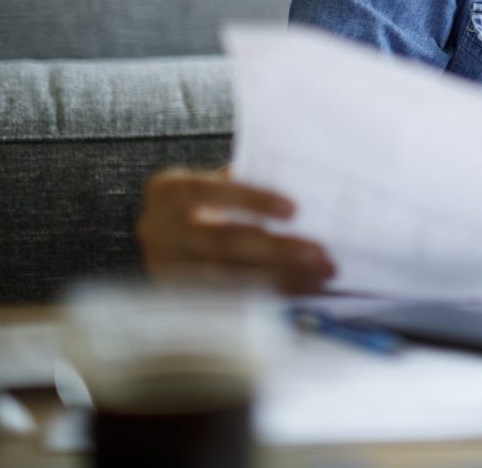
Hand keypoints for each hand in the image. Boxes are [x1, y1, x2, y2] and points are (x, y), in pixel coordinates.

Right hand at [137, 167, 335, 294]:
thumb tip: (301, 187)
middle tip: (320, 253)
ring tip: (322, 274)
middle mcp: (159, 231)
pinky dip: (272, 294)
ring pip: (230, 277)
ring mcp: (167, 269)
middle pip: (222, 243)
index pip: (208, 191)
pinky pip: (234, 299)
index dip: (250, 199)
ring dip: (282, 277)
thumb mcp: (218, 181)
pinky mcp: (182, 298)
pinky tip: (304, 289)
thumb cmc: (208, 200)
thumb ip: (249, 181)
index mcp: (168, 191)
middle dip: (276, 249)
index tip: (294, 209)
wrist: (170, 235)